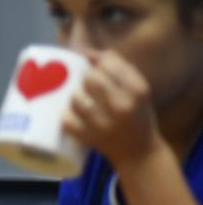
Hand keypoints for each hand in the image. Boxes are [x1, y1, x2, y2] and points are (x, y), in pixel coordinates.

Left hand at [62, 50, 164, 168]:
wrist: (139, 152)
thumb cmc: (137, 115)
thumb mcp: (138, 89)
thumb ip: (119, 67)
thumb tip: (89, 53)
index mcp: (137, 90)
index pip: (109, 64)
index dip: (98, 62)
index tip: (97, 67)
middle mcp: (121, 106)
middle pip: (91, 79)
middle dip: (86, 78)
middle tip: (88, 85)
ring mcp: (103, 124)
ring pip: (76, 98)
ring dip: (75, 97)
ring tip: (81, 99)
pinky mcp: (88, 138)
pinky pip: (66, 120)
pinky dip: (66, 116)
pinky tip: (73, 115)